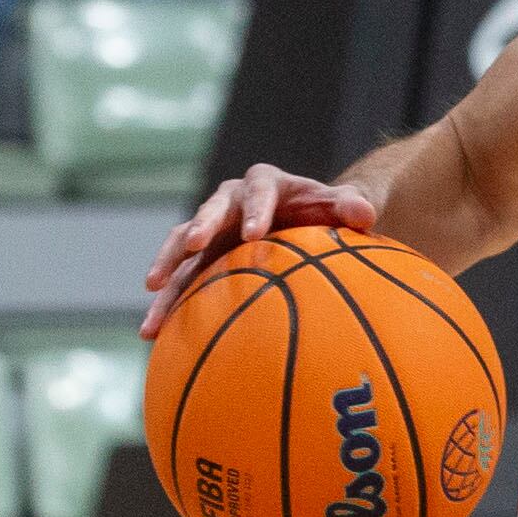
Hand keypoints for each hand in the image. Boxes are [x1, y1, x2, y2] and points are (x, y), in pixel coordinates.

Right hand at [144, 163, 379, 334]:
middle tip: (191, 245)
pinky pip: (180, 278)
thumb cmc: (326, 211)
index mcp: (265, 184)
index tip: (253, 233)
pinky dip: (167, 302)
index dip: (254, 210)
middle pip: (210, 211)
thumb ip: (352, 206)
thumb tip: (365, 215)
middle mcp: (230, 202)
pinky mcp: (201, 258)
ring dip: (168, 265)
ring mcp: (212, 230)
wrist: (306, 221)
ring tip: (152, 288)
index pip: (258, 191)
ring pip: (183, 244)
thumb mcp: (343, 205)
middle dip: (199, 227)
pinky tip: (153, 332)